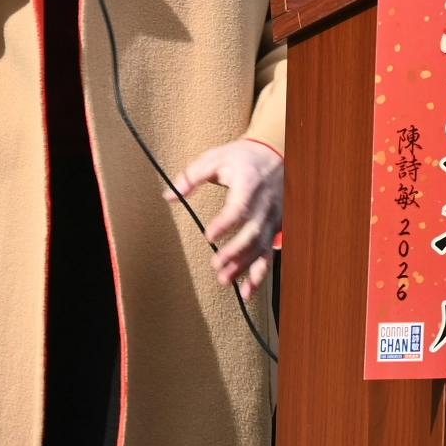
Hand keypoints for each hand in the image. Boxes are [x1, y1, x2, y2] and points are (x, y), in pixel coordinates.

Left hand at [175, 136, 283, 299]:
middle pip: (252, 233)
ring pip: (260, 247)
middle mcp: (265, 204)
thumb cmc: (242, 157)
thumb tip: (169, 196)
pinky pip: (269, 254)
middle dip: (235, 252)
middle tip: (216, 265)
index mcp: (249, 184)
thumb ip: (192, 176)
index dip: (225, 223)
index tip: (209, 235)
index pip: (239, 207)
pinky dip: (259, 274)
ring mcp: (272, 218)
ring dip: (244, 266)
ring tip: (225, 280)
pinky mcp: (275, 228)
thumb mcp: (216, 157)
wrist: (276, 154)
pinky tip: (247, 291)